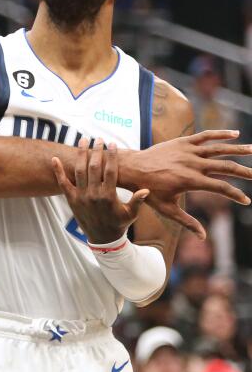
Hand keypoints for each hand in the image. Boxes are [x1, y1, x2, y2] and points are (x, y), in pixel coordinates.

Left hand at [53, 139, 148, 244]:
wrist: (102, 239)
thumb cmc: (119, 224)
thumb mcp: (131, 214)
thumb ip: (138, 201)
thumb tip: (146, 189)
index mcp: (109, 196)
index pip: (110, 171)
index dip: (111, 156)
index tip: (112, 144)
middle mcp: (93, 194)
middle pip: (94, 167)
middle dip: (96, 151)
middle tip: (98, 139)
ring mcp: (81, 196)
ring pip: (79, 171)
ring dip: (80, 154)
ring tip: (82, 141)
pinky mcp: (71, 199)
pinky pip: (62, 183)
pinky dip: (58, 171)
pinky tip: (54, 159)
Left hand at [119, 130, 251, 236]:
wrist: (131, 168)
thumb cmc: (148, 191)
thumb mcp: (167, 209)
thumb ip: (187, 222)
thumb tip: (203, 237)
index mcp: (190, 181)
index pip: (221, 188)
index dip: (236, 195)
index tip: (246, 201)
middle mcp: (192, 164)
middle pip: (225, 167)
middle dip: (244, 172)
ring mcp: (188, 151)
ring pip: (218, 149)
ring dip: (238, 149)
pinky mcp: (182, 142)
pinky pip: (205, 136)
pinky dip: (220, 134)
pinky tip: (235, 133)